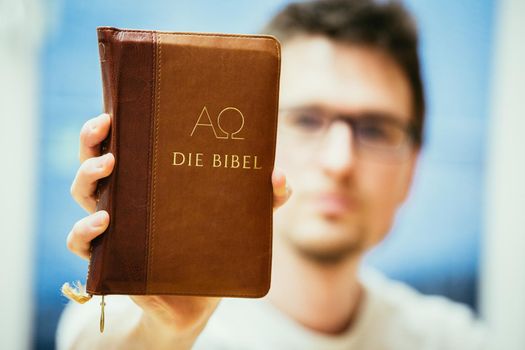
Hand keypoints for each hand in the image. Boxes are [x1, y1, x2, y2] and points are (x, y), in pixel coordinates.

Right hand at [66, 113, 291, 343]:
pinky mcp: (112, 260)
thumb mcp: (241, 219)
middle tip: (106, 126)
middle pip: (94, 161)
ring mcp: (115, 228)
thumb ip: (264, 199)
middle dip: (92, 139)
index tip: (118, 107)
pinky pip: (81, 246)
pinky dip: (82, 233)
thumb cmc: (214, 247)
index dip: (112, 124)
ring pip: (82, 196)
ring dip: (87, 177)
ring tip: (109, 167)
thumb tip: (279, 177)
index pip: (125, 144)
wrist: (199, 298)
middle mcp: (127, 199)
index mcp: (151, 180)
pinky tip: (103, 224)